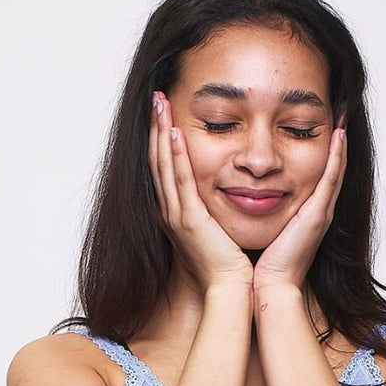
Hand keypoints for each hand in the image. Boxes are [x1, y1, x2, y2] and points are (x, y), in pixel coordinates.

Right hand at [148, 91, 253, 290]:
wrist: (230, 288)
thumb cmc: (230, 264)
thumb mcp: (217, 229)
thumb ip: (213, 208)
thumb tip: (221, 191)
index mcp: (176, 213)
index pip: (164, 167)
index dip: (160, 137)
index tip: (162, 111)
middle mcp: (169, 211)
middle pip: (157, 160)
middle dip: (155, 126)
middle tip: (156, 96)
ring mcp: (176, 215)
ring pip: (163, 164)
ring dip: (159, 131)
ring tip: (159, 102)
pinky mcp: (189, 220)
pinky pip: (180, 180)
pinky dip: (174, 155)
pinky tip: (172, 132)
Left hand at [251, 127, 346, 291]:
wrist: (270, 288)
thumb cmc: (263, 267)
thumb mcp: (265, 232)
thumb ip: (263, 215)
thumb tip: (246, 198)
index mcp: (305, 214)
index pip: (318, 176)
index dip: (324, 152)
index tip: (325, 127)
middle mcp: (318, 211)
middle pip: (332, 168)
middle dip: (337, 142)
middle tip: (342, 112)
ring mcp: (321, 212)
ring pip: (336, 169)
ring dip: (341, 142)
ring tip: (344, 114)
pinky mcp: (317, 216)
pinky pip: (330, 179)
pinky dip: (337, 157)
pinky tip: (339, 135)